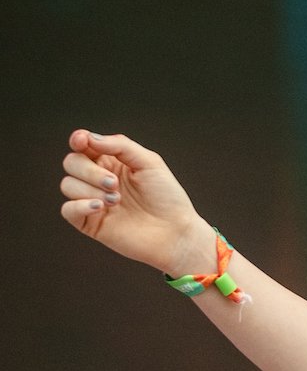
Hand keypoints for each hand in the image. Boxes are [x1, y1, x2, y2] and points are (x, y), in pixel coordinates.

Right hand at [59, 130, 208, 271]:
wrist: (175, 232)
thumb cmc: (167, 197)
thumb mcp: (149, 162)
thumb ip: (120, 145)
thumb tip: (89, 138)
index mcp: (112, 162)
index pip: (84, 146)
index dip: (78, 140)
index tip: (82, 141)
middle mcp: (99, 180)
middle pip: (72, 163)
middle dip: (90, 171)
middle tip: (114, 183)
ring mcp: (92, 201)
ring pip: (68, 185)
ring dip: (90, 190)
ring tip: (116, 200)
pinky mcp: (90, 223)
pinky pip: (67, 210)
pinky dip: (79, 205)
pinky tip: (100, 207)